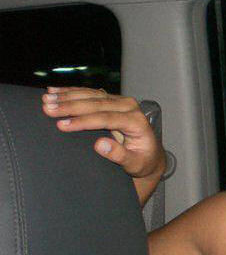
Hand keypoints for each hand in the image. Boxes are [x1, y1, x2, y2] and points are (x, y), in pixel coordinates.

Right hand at [41, 86, 165, 180]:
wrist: (150, 154)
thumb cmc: (142, 161)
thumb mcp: (134, 164)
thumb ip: (120, 155)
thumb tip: (100, 145)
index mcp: (136, 121)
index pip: (106, 118)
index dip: (83, 121)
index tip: (62, 125)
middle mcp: (129, 107)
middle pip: (97, 104)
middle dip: (70, 106)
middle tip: (48, 108)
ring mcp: (121, 102)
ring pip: (92, 95)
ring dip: (68, 96)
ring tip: (47, 98)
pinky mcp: (113, 100)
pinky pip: (91, 93)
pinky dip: (72, 92)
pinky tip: (55, 90)